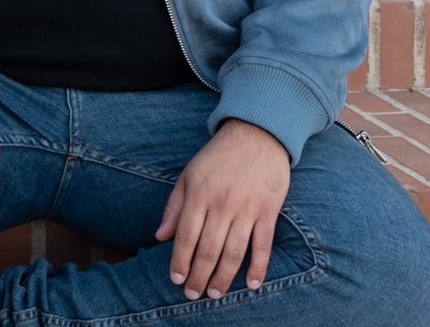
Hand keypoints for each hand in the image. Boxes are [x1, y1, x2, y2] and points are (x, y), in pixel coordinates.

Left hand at [154, 119, 290, 300]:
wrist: (256, 134)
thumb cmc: (218, 156)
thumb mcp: (189, 174)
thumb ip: (174, 207)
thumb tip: (160, 237)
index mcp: (200, 194)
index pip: (186, 236)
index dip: (180, 262)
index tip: (176, 280)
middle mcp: (222, 203)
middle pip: (208, 250)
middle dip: (199, 277)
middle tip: (193, 295)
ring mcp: (247, 208)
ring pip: (234, 252)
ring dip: (223, 278)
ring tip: (215, 294)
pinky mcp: (269, 211)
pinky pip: (263, 245)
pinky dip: (258, 268)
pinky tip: (250, 284)